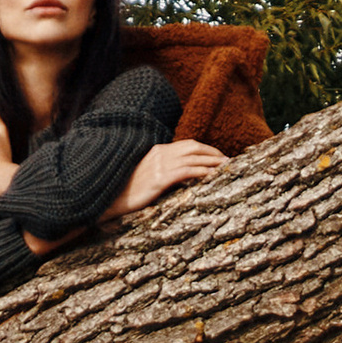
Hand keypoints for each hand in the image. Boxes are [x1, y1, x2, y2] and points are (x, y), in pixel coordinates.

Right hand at [100, 142, 228, 225]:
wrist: (112, 198)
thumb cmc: (130, 190)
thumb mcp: (148, 174)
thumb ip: (163, 169)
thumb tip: (182, 175)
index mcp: (157, 150)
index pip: (188, 144)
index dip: (206, 148)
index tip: (219, 156)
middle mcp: (160, 154)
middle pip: (194, 147)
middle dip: (213, 153)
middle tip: (228, 160)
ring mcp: (160, 165)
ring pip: (193, 158)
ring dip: (213, 162)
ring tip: (226, 167)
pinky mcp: (160, 178)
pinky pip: (187, 171)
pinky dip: (202, 171)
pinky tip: (213, 176)